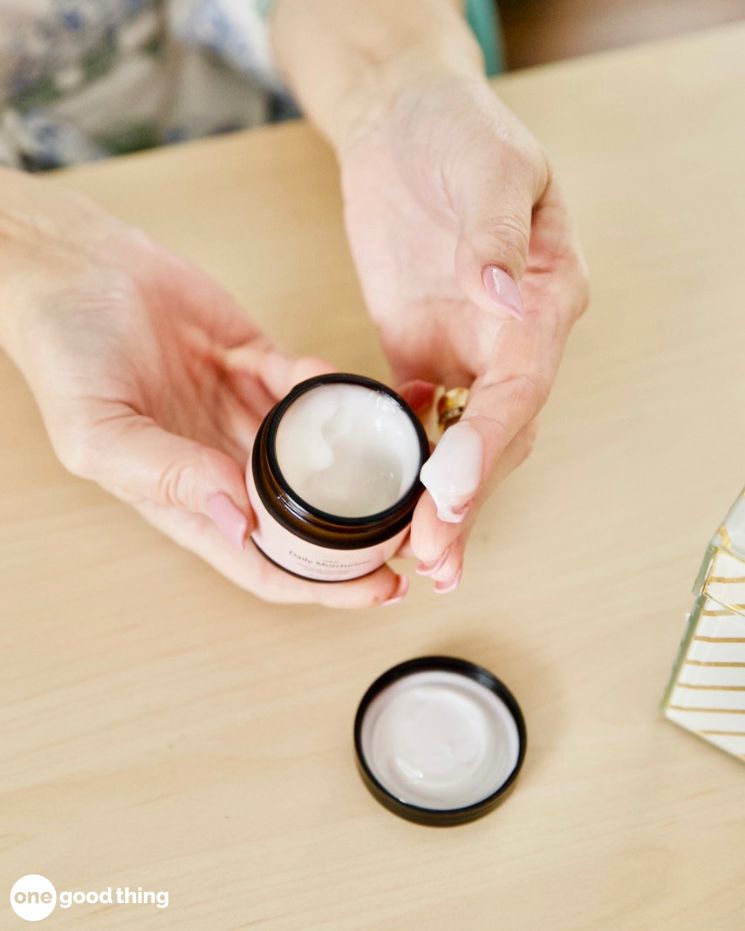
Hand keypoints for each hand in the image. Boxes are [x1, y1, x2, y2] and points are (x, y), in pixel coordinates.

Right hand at [0, 170, 405, 607]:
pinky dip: (332, 389)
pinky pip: (310, 388)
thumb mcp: (99, 430)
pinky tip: (346, 386)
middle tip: (419, 531)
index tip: (383, 588)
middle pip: (309, 523)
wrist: (74, 265)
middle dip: (364, 538)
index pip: (267, 564)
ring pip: (319, 457)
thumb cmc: (67, 352)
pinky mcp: (258, 366)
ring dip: (363, 466)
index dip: (325, 588)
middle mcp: (224, 466)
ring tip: (409, 468)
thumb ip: (168, 477)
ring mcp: (244, 417)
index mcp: (187, 499)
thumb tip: (241, 522)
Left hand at [340, 74, 588, 591]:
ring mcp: (466, 353)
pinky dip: (408, 469)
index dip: (487, 443)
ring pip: (463, 445)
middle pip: (497, 435)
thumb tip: (499, 297)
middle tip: (434, 557)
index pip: (520, 388)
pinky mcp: (420, 354)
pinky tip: (390, 507)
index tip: (450, 489)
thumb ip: (495, 237)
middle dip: (466, 500)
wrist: (405, 125)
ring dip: (442, 503)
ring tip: (420, 559)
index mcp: (541, 299)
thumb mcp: (488, 170)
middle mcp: (512, 339)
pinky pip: (419, 424)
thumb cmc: (457, 134)